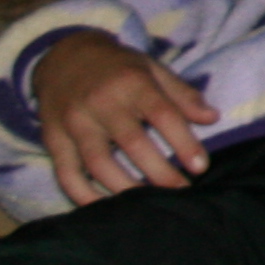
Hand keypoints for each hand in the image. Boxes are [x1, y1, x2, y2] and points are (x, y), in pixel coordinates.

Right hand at [34, 33, 221, 202]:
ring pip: (99, 163)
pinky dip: (83, 194)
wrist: (63, 56)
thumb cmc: (118, 67)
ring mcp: (74, 122)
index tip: (200, 167)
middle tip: (180, 192)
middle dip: (160, 173)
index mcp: (131, 83)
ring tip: (149, 204)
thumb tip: (212, 117)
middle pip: (132, 143)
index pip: (162, 114)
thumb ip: (182, 95)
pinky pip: (66, 173)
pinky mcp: (53, 139)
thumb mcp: (153, 69)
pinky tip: (104, 208)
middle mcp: (101, 103)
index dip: (183, 143)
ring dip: (126, 188)